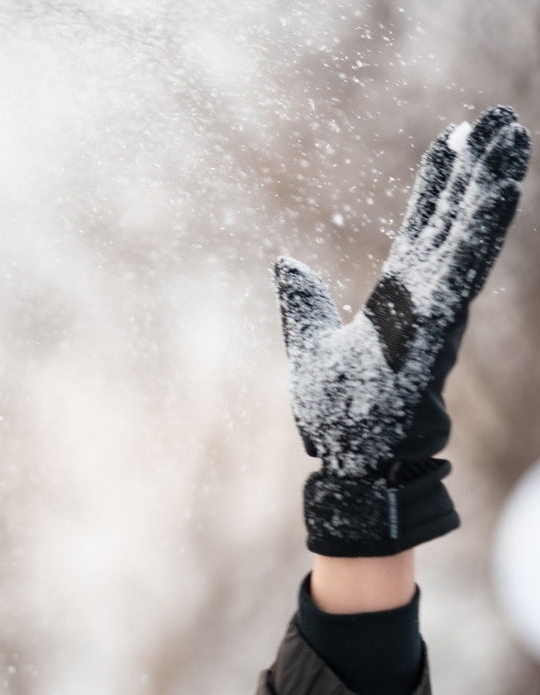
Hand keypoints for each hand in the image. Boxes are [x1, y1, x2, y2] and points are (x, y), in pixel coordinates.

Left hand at [274, 106, 527, 555]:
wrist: (348, 467)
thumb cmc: (336, 421)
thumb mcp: (308, 347)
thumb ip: (303, 303)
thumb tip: (287, 262)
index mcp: (398, 298)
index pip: (423, 225)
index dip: (440, 181)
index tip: (456, 135)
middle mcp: (423, 298)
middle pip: (456, 219)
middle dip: (478, 170)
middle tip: (502, 120)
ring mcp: (436, 311)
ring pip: (471, 236)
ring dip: (493, 187)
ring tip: (515, 137)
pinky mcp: (440, 327)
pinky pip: (466, 269)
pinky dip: (483, 228)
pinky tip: (502, 190)